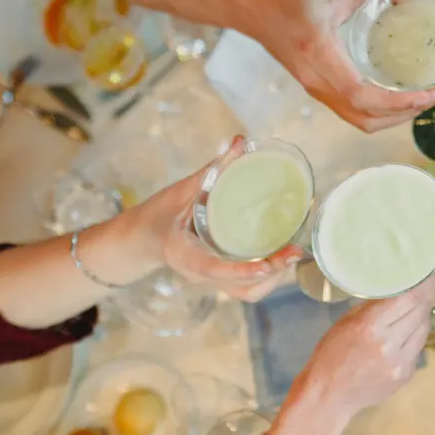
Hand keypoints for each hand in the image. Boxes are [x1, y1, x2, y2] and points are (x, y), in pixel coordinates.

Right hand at [134, 137, 297, 301]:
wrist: (141, 239)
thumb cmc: (158, 215)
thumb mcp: (180, 191)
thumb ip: (212, 171)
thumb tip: (241, 142)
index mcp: (185, 255)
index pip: (214, 268)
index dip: (242, 270)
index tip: (266, 266)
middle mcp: (200, 275)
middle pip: (241, 287)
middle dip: (271, 273)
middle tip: (294, 252)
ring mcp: (210, 281)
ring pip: (247, 292)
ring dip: (273, 279)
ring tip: (292, 255)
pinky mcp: (218, 280)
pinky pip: (246, 289)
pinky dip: (267, 279)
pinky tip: (281, 259)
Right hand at [236, 0, 434, 132]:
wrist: (244, 1)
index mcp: (319, 56)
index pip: (363, 97)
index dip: (401, 102)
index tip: (431, 93)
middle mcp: (316, 80)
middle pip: (367, 119)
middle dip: (406, 114)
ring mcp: (315, 87)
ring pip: (360, 120)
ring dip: (394, 116)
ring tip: (423, 99)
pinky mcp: (317, 85)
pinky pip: (352, 110)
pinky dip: (380, 110)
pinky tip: (398, 93)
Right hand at [299, 276, 434, 418]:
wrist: (329, 395)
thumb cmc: (331, 354)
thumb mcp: (347, 322)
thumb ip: (374, 306)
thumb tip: (400, 288)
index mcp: (370, 326)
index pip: (411, 298)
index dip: (426, 284)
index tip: (430, 274)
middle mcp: (389, 345)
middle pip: (422, 312)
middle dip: (428, 296)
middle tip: (429, 285)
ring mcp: (400, 363)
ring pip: (424, 330)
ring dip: (422, 317)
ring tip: (414, 309)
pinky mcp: (406, 375)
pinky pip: (417, 348)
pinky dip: (414, 337)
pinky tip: (402, 335)